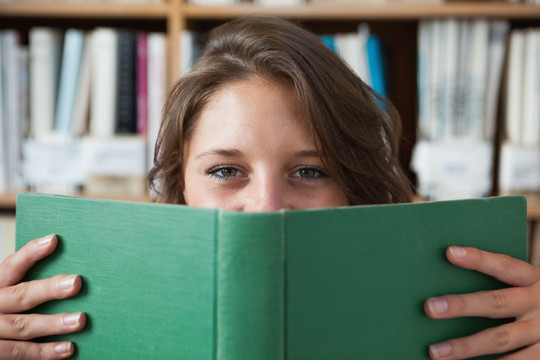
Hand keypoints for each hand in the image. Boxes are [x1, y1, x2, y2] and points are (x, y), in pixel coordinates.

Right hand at [0, 235, 85, 358]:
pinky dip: (43, 352)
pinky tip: (68, 349)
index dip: (30, 253)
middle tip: (76, 283)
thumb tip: (60, 255)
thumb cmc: (0, 310)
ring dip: (53, 324)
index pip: (11, 266)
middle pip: (20, 296)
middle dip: (49, 289)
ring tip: (80, 320)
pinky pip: (18, 353)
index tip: (53, 240)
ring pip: (22, 326)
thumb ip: (24, 283)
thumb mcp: (4, 291)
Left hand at [425, 246, 539, 358]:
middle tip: (429, 308)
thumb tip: (452, 268)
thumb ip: (505, 284)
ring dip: (466, 347)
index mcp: (535, 280)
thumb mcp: (533, 285)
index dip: (479, 259)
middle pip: (496, 303)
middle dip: (461, 306)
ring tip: (435, 351)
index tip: (450, 252)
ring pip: (501, 340)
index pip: (504, 266)